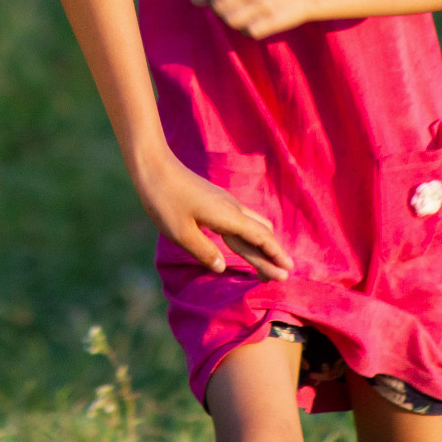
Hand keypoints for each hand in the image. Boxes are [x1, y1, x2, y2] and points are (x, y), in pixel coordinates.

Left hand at [135, 149, 293, 279]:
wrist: (154, 165)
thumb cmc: (165, 199)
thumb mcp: (180, 233)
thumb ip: (204, 252)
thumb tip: (222, 267)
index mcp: (228, 216)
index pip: (261, 238)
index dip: (274, 255)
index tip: (288, 271)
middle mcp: (232, 208)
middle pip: (261, 233)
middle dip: (272, 254)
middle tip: (280, 276)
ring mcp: (225, 202)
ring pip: (253, 224)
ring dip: (262, 244)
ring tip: (265, 263)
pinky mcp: (216, 200)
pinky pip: (241, 220)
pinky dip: (249, 235)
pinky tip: (243, 242)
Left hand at [191, 0, 318, 39]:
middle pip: (218, 7)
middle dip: (224, 11)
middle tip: (241, 7)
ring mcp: (264, 2)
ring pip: (231, 21)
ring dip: (238, 22)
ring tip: (251, 14)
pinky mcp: (274, 19)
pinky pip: (248, 32)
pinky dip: (252, 30)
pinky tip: (261, 22)